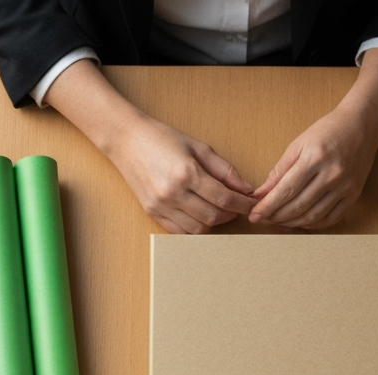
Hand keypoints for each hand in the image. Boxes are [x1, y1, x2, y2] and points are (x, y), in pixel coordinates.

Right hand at [107, 115, 255, 234]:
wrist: (126, 141)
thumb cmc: (162, 139)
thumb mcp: (198, 147)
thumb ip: (224, 170)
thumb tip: (246, 188)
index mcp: (186, 173)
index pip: (224, 198)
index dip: (242, 204)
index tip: (251, 205)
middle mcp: (173, 193)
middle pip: (212, 216)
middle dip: (230, 215)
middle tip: (236, 208)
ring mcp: (161, 206)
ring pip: (198, 229)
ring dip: (213, 223)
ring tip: (218, 211)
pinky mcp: (152, 213)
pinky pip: (180, 232)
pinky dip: (195, 229)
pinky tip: (200, 217)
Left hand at [249, 47, 377, 229]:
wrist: (361, 126)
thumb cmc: (327, 132)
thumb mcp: (298, 144)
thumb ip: (279, 171)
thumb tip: (261, 194)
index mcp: (314, 158)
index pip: (285, 190)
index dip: (268, 206)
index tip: (255, 215)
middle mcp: (331, 174)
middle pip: (298, 206)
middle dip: (277, 217)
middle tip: (264, 219)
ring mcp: (344, 187)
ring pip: (313, 216)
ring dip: (292, 223)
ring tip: (279, 221)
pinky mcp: (353, 195)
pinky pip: (330, 219)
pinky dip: (312, 224)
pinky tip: (301, 221)